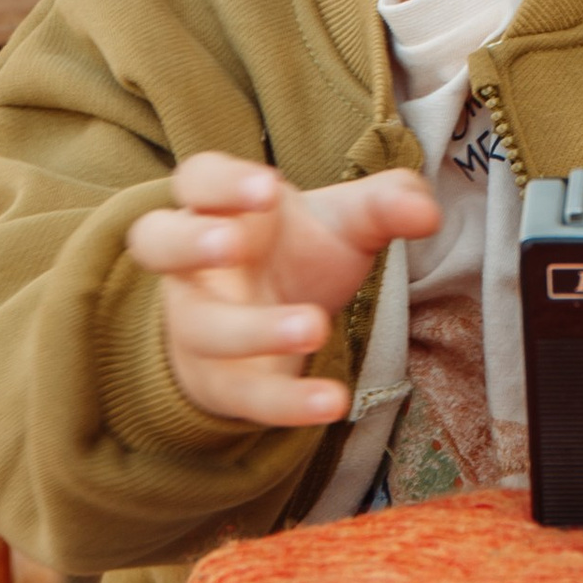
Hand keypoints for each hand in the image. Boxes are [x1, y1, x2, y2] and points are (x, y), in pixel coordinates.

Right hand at [125, 154, 438, 426]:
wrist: (274, 326)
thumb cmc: (301, 254)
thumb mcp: (345, 224)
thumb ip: (385, 207)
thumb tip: (426, 211)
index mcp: (218, 208)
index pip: (198, 179)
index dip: (223, 182)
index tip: (269, 187)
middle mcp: (193, 265)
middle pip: (156, 241)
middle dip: (189, 241)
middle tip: (234, 243)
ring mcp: (197, 327)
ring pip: (199, 328)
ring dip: (251, 329)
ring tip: (313, 327)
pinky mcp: (220, 385)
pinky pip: (243, 396)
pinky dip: (287, 403)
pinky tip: (333, 402)